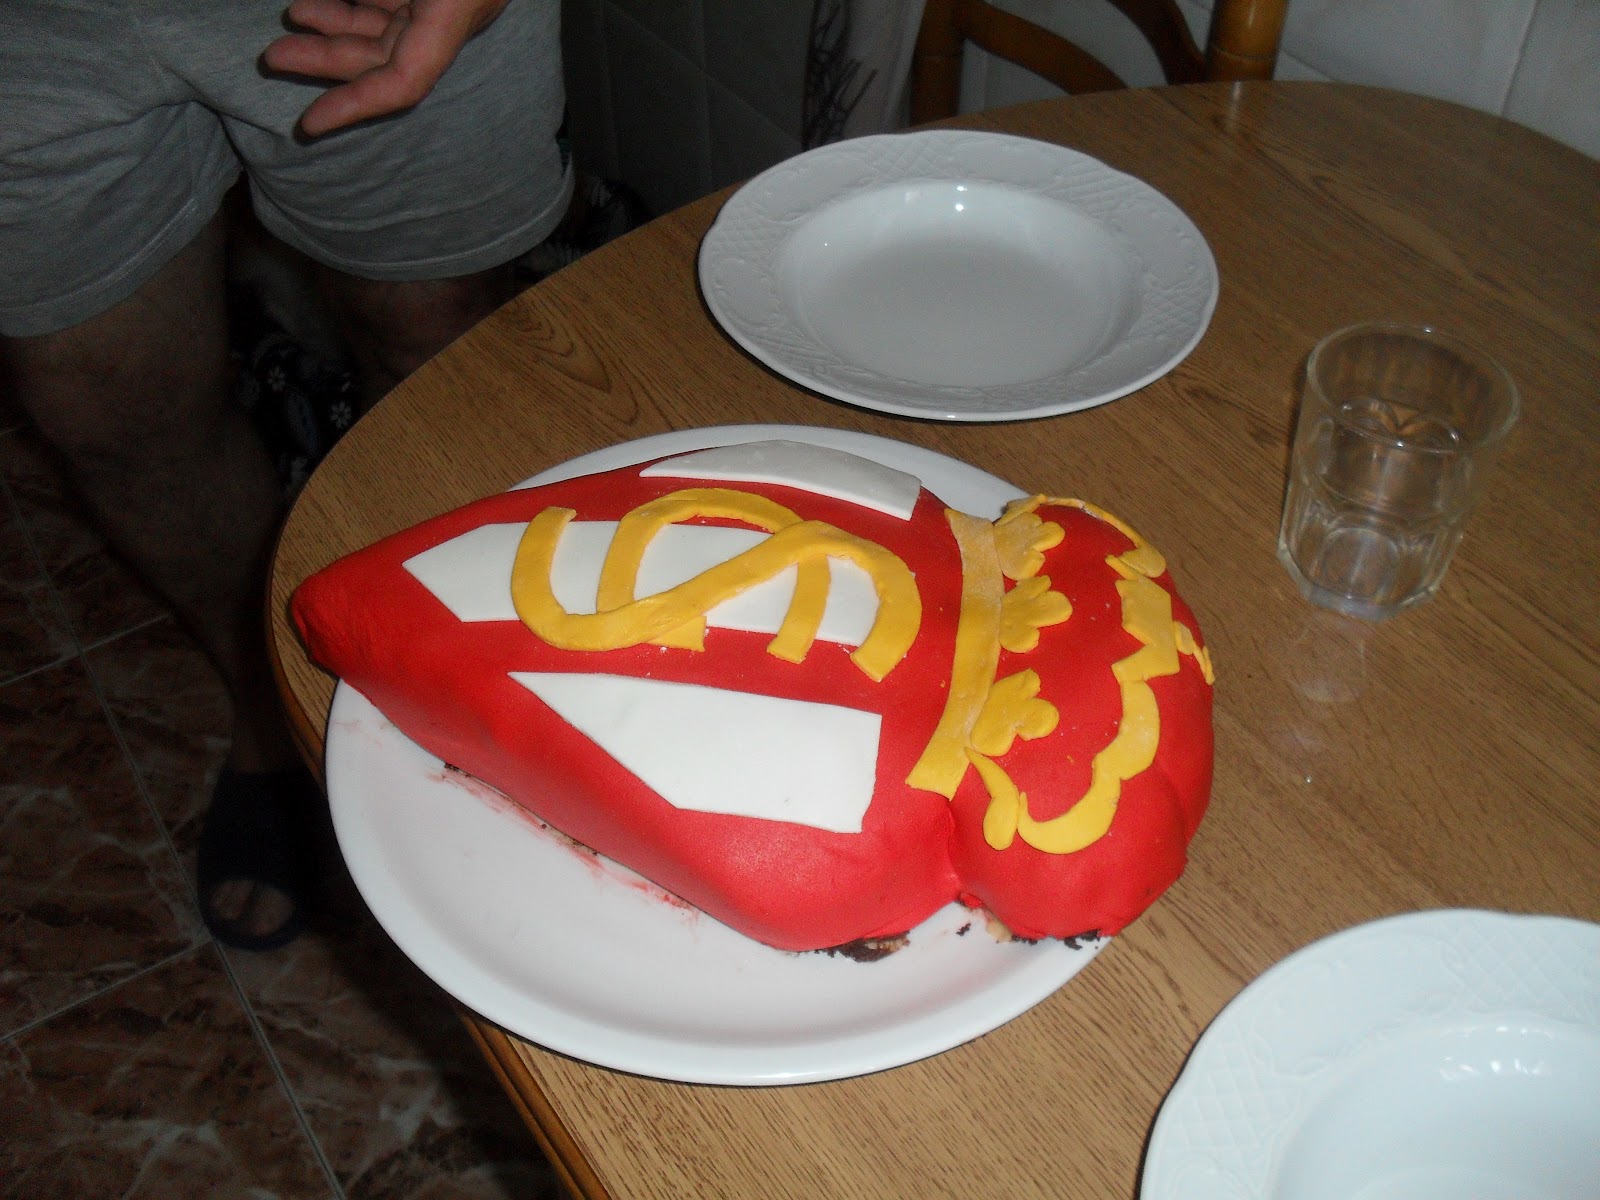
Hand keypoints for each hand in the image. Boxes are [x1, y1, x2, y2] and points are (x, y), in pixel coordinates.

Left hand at [263, 0, 509, 136]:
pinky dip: (363, 3)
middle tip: (272, 55)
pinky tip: (330, 0)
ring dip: (339, 26)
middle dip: (329, 57)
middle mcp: (455, 13)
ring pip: (391, 28)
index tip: (309, 123)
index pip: (404, 80)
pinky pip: (402, 3)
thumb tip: (318, 7)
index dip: (354, 105)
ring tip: (294, 15)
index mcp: (453, 8)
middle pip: (390, 58)